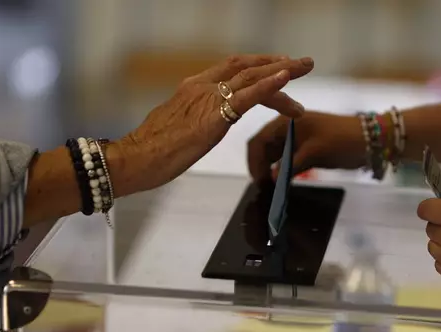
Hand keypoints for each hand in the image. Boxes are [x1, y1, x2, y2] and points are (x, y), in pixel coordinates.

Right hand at [112, 54, 314, 192]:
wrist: (135, 159)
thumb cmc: (151, 151)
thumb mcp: (177, 127)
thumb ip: (193, 120)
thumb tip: (200, 125)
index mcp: (192, 88)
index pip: (231, 71)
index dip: (257, 66)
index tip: (277, 68)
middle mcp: (201, 86)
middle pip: (246, 67)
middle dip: (276, 63)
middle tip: (302, 64)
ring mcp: (208, 98)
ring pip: (252, 76)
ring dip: (282, 71)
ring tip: (305, 67)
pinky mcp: (214, 115)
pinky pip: (247, 95)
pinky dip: (269, 84)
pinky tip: (286, 77)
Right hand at [247, 112, 363, 181]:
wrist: (369, 139)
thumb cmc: (340, 140)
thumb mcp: (314, 152)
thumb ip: (290, 165)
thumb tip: (270, 179)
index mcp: (285, 122)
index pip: (259, 140)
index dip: (254, 160)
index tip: (257, 180)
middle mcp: (286, 129)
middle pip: (264, 148)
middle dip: (261, 166)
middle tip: (262, 188)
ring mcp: (296, 139)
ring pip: (274, 156)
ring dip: (270, 170)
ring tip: (269, 188)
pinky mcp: (304, 150)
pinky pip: (286, 161)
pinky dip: (282, 172)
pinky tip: (280, 184)